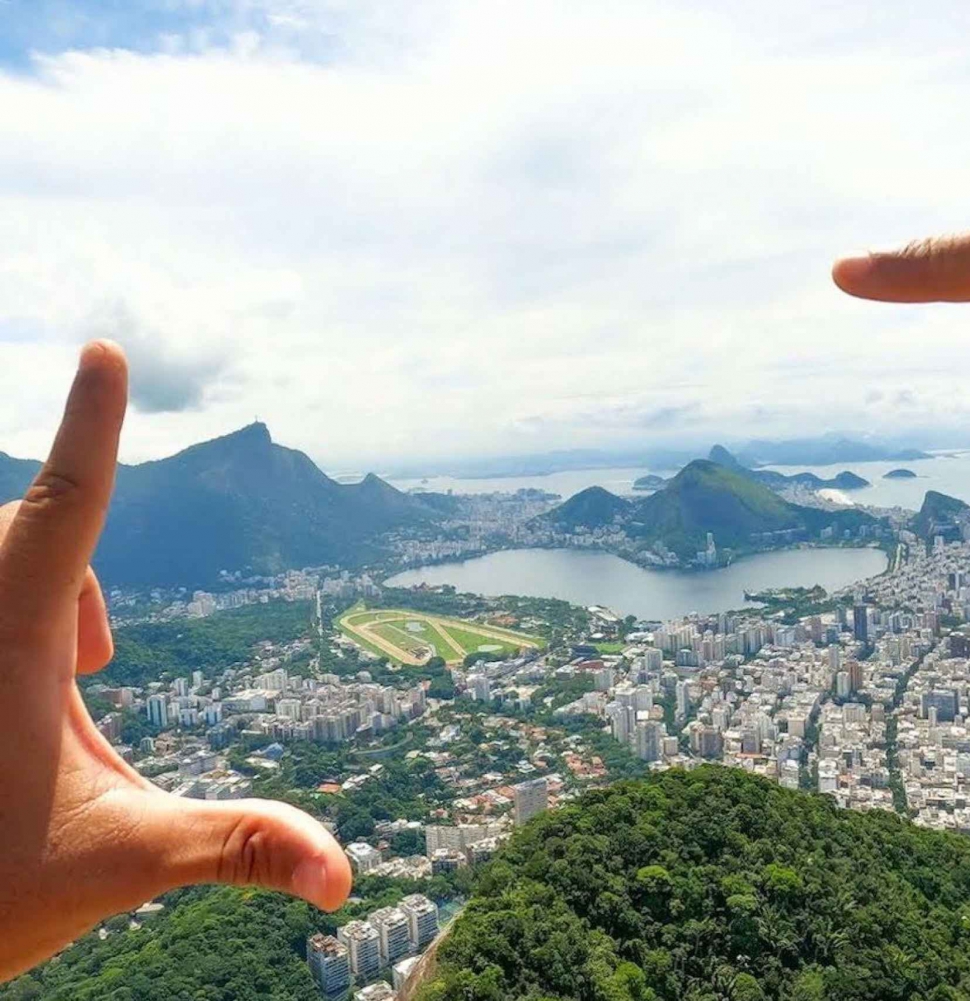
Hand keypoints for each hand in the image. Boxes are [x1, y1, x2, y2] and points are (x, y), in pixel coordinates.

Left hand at [0, 342, 350, 982]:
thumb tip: (340, 874)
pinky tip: (32, 695)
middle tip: (102, 665)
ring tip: (83, 672)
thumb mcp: (123, 861)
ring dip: (47, 589)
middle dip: (75, 565)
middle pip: (23, 529)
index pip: (65, 507)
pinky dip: (21, 607)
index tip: (104, 350)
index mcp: (6, 642)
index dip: (92, 427)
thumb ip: (235, 846)